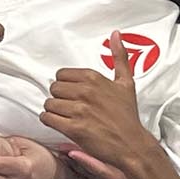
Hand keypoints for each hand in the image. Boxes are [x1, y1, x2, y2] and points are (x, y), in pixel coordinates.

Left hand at [41, 30, 158, 178]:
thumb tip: (116, 34)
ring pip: (49, 104)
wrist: (131, 143)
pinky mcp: (74, 128)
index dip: (65, 85)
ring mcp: (79, 110)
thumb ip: (119, 57)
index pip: (62, 74)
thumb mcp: (125, 83)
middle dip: (59, 98)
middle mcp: (86, 91)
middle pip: (54, 88)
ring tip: (64, 116)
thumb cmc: (127, 115)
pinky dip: (49, 121)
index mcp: (94, 78)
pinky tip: (59, 123)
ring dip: (53, 111)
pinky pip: (48, 118)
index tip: (72, 94)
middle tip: (68, 106)